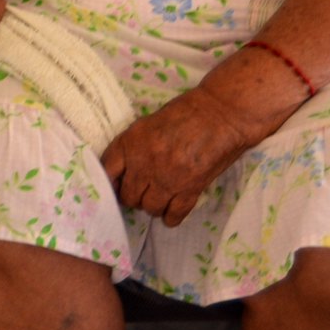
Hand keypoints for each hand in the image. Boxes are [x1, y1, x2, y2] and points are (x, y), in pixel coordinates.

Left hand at [99, 87, 256, 226]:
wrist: (221, 114)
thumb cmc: (185, 113)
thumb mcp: (147, 124)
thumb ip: (133, 147)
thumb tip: (123, 170)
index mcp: (130, 143)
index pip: (107, 173)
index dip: (110, 183)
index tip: (116, 186)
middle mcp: (144, 164)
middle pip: (128, 196)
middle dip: (134, 196)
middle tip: (142, 192)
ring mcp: (167, 179)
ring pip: (150, 208)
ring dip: (153, 206)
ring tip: (159, 199)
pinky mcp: (190, 190)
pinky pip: (174, 214)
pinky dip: (171, 217)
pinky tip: (171, 213)